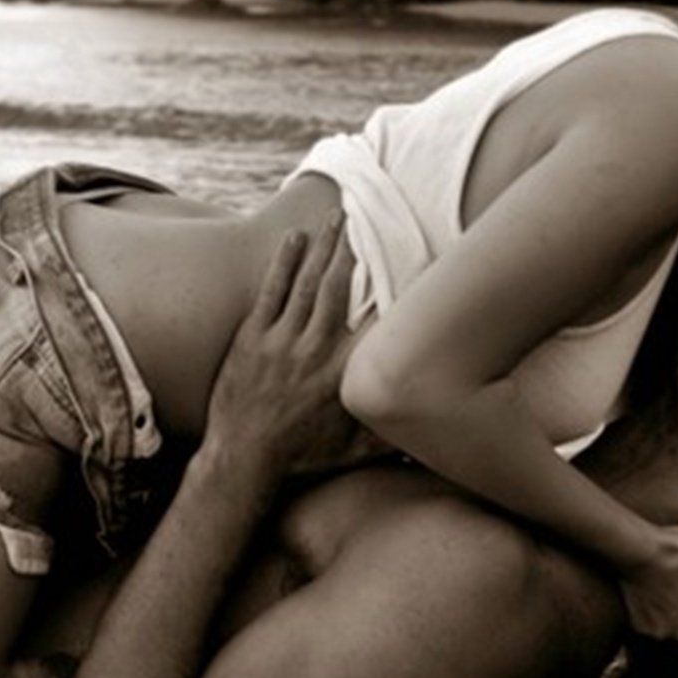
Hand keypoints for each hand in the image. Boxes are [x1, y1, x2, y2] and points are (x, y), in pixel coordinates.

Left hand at [205, 214, 387, 479]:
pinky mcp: (253, 339)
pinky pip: (272, 291)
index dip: (397, 287)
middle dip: (353, 248)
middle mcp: (317, 349)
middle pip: (341, 286)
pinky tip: (294, 238)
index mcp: (346, 372)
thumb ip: (393, 434)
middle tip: (363, 218)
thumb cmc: (304, 458)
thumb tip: (433, 430)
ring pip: (308, 282)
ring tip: (335, 217)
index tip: (412, 260)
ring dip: (323, 246)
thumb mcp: (356, 451)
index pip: (379, 319)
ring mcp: (282, 341)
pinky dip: (284, 262)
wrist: (245, 460)